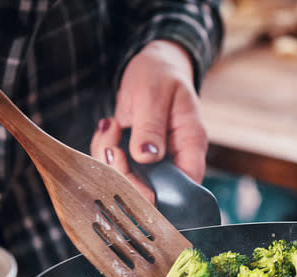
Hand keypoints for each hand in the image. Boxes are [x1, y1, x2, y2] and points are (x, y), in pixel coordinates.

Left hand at [90, 40, 207, 202]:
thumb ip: (151, 125)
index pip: (186, 185)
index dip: (159, 193)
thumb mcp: (154, 93)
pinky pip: (119, 166)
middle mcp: (176, 157)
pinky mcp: (138, 155)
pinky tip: (108, 128)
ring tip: (109, 128)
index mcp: (191, 144)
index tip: (132, 175)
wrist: (154, 63)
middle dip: (125, 175)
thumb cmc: (160, 73)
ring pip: (132, 181)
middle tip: (112, 148)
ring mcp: (157, 158)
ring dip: (110, 160)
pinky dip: (105, 151)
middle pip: (155, 190)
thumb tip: (146, 156)